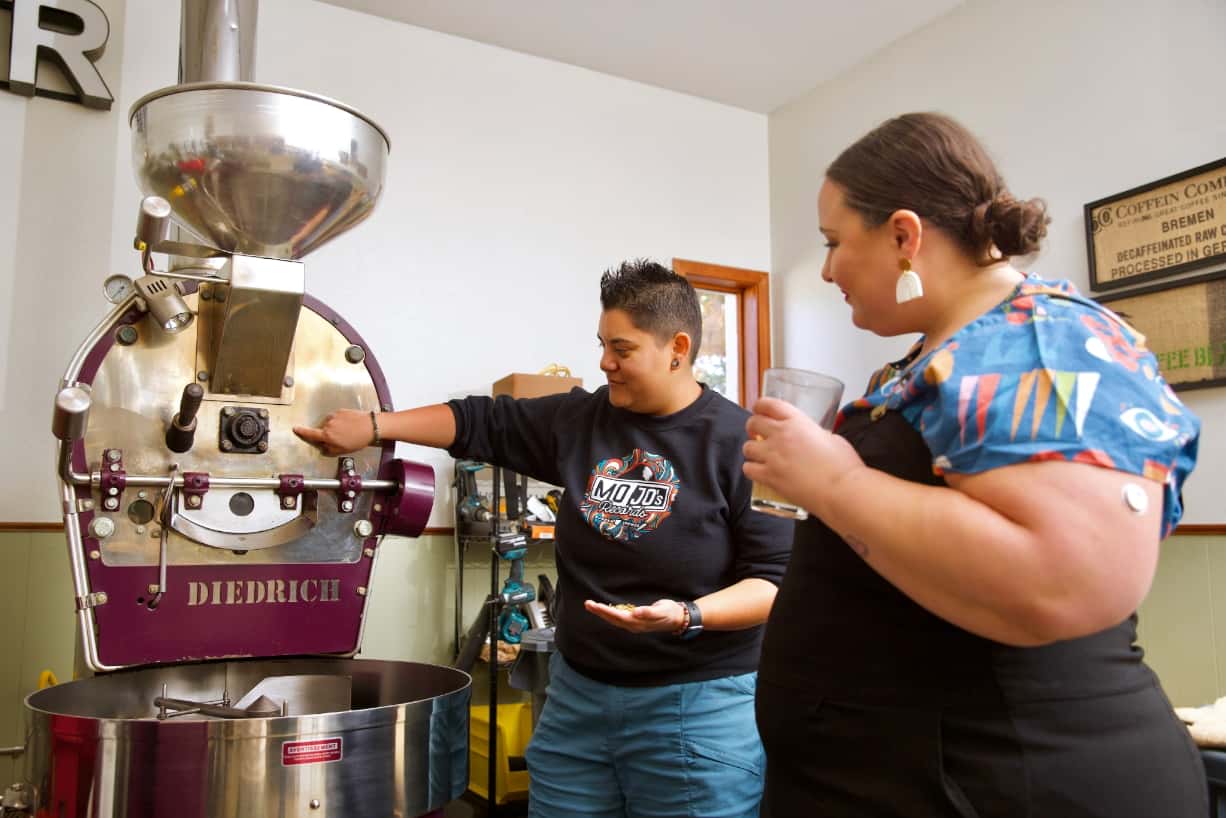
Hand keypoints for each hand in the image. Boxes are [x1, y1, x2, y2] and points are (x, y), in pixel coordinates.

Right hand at [293, 409, 375, 454]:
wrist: (371, 426)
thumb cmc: (358, 440)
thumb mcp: (343, 450)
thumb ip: (330, 449)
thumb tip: (323, 447)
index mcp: (328, 435)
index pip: (311, 434)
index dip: (302, 432)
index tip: (295, 429)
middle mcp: (329, 424)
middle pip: (322, 429)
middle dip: (327, 433)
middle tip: (340, 438)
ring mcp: (334, 416)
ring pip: (329, 422)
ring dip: (334, 427)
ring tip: (347, 431)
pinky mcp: (340, 410)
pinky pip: (336, 417)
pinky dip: (340, 421)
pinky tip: (349, 424)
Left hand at [584, 599, 684, 633]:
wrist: (677, 619)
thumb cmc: (670, 613)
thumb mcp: (661, 611)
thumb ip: (649, 612)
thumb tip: (636, 612)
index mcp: (637, 623)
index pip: (617, 617)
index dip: (605, 611)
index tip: (595, 605)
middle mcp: (633, 625)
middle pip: (613, 619)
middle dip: (600, 612)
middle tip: (588, 604)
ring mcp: (634, 624)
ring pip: (614, 619)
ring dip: (603, 612)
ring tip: (592, 605)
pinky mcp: (636, 620)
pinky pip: (619, 617)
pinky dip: (610, 613)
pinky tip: (605, 609)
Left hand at [742, 397, 864, 519]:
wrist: (842, 490)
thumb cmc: (844, 466)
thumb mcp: (832, 438)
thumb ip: (816, 434)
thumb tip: (813, 439)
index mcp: (797, 422)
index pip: (769, 404)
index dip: (760, 407)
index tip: (759, 411)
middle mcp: (781, 435)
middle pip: (753, 423)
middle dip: (753, 428)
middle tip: (757, 434)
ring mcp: (773, 456)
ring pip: (747, 447)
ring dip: (752, 451)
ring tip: (760, 457)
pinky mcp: (769, 476)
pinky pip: (748, 469)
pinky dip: (752, 470)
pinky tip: (759, 472)